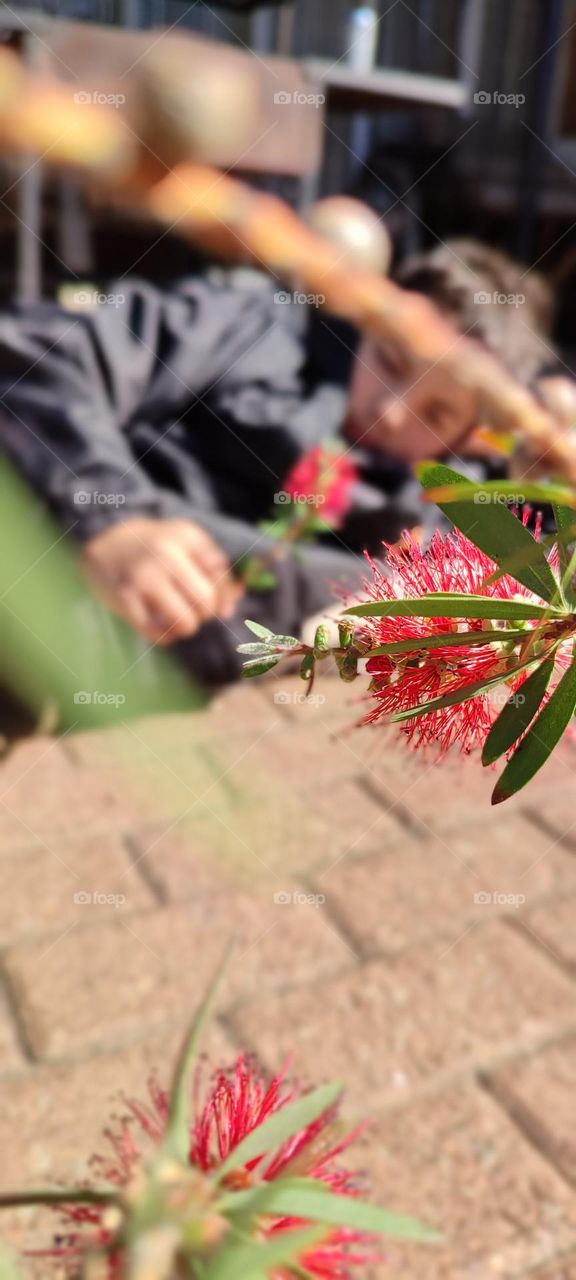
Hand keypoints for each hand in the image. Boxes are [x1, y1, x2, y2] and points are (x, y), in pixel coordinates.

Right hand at [82, 518, 242, 644]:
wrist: (106, 544)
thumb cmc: (157, 546)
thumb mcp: (187, 543)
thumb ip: (215, 570)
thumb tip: (229, 610)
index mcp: (186, 537)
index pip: (221, 575)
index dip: (225, 594)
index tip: (218, 600)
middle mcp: (165, 554)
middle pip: (206, 600)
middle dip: (206, 612)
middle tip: (196, 608)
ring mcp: (143, 577)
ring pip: (185, 621)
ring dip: (187, 627)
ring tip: (180, 617)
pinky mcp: (125, 598)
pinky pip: (159, 634)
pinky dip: (167, 636)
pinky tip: (163, 625)